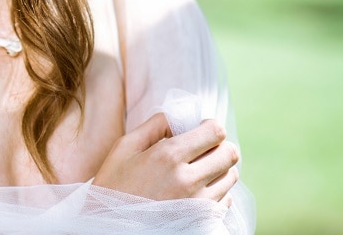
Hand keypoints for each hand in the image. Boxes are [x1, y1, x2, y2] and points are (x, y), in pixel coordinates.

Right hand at [92, 113, 239, 206]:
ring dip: (219, 168)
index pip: (214, 132)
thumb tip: (176, 118)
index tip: (200, 128)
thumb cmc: (114, 186)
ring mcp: (198, 203)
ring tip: (198, 169)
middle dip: (219, 146)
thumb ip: (153, 126)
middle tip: (203, 148)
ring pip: (231, 176)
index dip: (210, 126)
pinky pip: (226, 200)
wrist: (111, 226)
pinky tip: (197, 189)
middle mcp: (189, 180)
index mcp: (168, 156)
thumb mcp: (124, 148)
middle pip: (229, 154)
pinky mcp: (202, 220)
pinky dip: (217, 191)